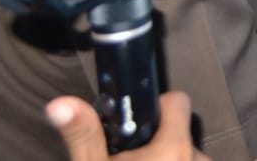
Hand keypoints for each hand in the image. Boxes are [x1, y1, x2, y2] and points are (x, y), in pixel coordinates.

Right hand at [46, 91, 207, 160]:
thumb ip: (84, 135)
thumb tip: (59, 103)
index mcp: (173, 148)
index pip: (179, 102)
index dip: (160, 106)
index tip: (140, 120)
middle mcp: (197, 158)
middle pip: (181, 133)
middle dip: (162, 142)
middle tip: (135, 158)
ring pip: (189, 156)